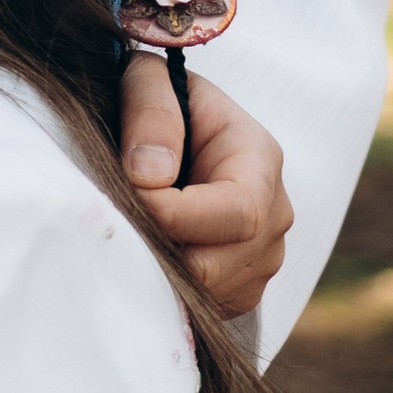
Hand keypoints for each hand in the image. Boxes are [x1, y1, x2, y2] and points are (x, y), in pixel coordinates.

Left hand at [120, 58, 292, 318]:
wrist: (174, 133)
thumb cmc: (160, 105)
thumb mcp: (149, 81)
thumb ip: (151, 112)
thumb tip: (150, 177)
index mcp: (261, 160)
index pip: (235, 213)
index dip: (171, 214)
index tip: (126, 193)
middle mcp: (275, 216)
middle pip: (218, 267)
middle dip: (158, 251)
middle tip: (116, 223)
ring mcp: (262, 260)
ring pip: (209, 295)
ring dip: (160, 273)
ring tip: (131, 233)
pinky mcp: (238, 289)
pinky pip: (204, 311)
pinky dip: (167, 292)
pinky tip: (146, 254)